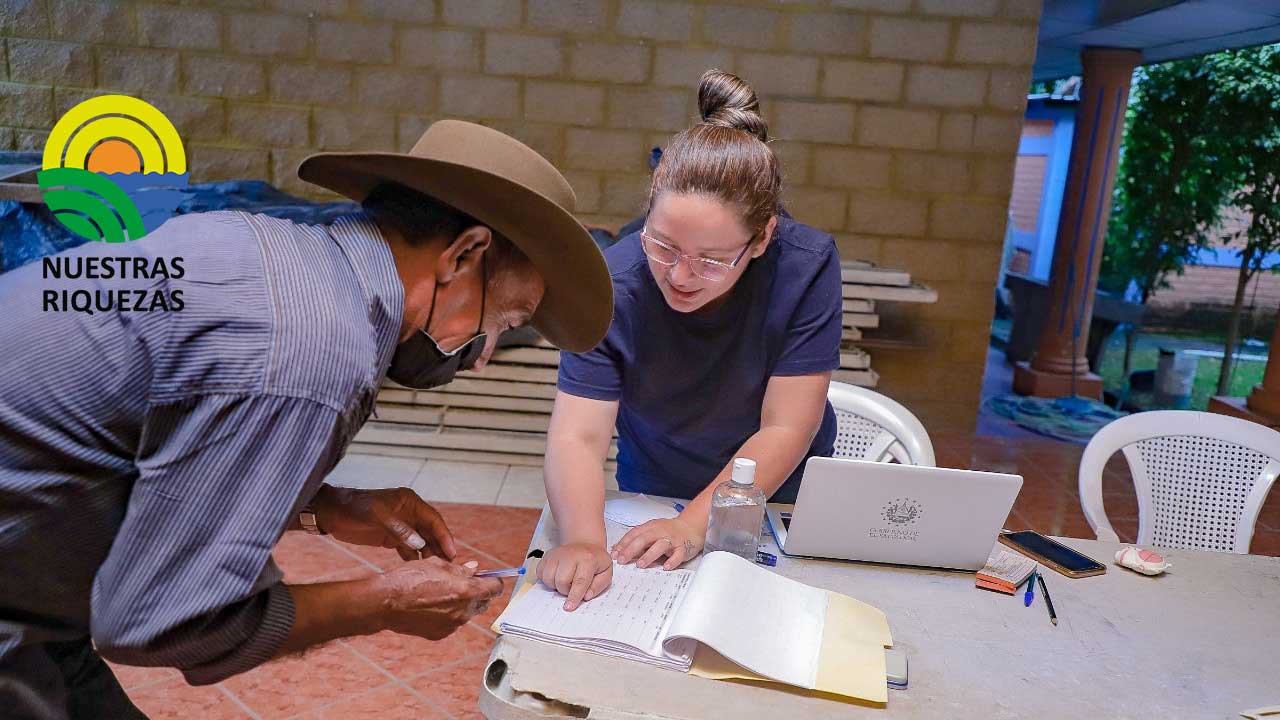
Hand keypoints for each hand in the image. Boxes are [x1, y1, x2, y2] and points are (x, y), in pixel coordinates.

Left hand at [311, 485, 455, 560]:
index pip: (434, 520)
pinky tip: (419, 570)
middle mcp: (410, 513)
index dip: (444, 536)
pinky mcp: (392, 538)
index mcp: (410, 502)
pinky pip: (409, 550)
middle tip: (449, 567)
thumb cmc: (354, 508)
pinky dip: (415, 559)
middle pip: (431, 532)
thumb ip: (399, 529)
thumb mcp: (376, 515)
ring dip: (429, 555)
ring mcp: (401, 527)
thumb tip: (420, 544)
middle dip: (440, 548)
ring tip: (437, 572)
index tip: (452, 553)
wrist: (331, 513)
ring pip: (422, 542)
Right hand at [377, 557, 502, 639]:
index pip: (495, 588)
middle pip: (484, 602)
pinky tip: (431, 606)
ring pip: (467, 612)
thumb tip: (474, 569)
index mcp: (467, 590)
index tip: (489, 578)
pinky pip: (452, 622)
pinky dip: (447, 614)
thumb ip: (460, 569)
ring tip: (441, 593)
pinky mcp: (441, 633)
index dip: (493, 581)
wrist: (386, 602)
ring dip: (461, 603)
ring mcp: (453, 625)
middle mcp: (464, 611)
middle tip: (464, 583)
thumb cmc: (410, 579)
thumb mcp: (438, 565)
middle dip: (478, 592)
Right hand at [537, 542, 612, 610]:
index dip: (574, 596)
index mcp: (588, 559)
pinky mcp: (547, 555)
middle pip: (561, 581)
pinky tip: (556, 576)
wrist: (584, 544)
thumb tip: (586, 596)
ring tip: (565, 581)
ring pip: (548, 578)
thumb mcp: (606, 572)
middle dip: (565, 590)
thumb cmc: (595, 561)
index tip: (569, 607)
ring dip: (555, 585)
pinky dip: (547, 579)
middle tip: (572, 587)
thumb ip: (598, 586)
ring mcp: (557, 554)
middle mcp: (571, 554)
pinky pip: (540, 573)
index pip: (580, 581)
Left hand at [612, 517, 701, 570]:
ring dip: (649, 555)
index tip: (614, 554)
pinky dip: (672, 561)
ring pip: (660, 545)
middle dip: (631, 549)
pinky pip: (678, 554)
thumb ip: (636, 540)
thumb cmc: (669, 531)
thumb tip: (617, 550)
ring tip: (640, 565)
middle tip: (622, 560)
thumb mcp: (651, 532)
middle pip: (644, 539)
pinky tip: (666, 567)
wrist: (691, 527)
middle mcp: (660, 532)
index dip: (623, 544)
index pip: (634, 534)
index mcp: (651, 527)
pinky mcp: (683, 548)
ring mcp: (672, 540)